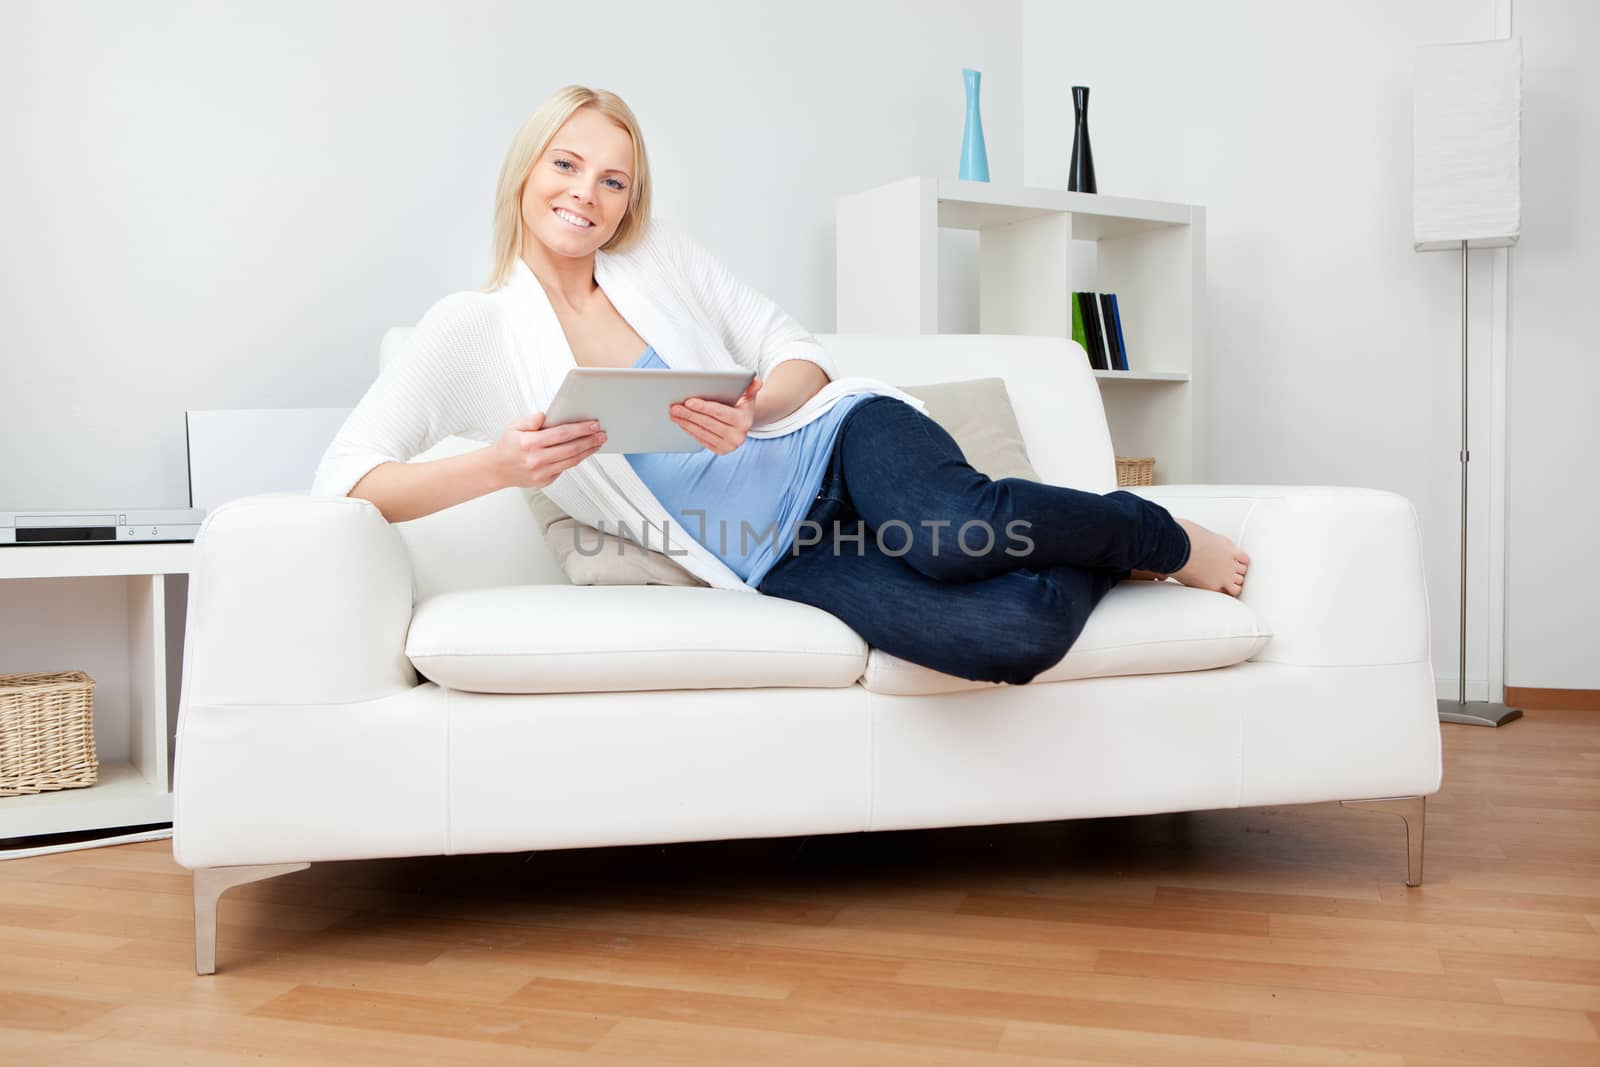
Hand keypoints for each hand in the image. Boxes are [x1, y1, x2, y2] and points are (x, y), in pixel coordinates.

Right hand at [491, 412, 605, 488]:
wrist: (497, 469)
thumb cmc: (507, 446)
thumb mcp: (514, 426)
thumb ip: (530, 420)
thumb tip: (545, 416)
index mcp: (529, 443)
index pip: (561, 434)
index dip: (580, 429)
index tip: (593, 424)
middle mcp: (536, 459)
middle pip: (571, 449)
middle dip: (589, 440)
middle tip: (602, 434)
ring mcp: (541, 472)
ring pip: (571, 461)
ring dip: (587, 451)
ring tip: (598, 443)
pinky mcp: (545, 481)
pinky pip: (564, 468)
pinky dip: (576, 459)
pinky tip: (584, 452)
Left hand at [670, 378, 760, 455]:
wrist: (744, 423)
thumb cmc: (742, 404)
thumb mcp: (748, 394)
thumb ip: (752, 386)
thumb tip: (757, 381)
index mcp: (744, 421)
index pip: (720, 413)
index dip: (703, 407)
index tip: (689, 401)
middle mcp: (737, 437)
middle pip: (708, 423)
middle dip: (689, 414)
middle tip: (674, 407)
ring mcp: (729, 446)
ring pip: (702, 433)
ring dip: (685, 423)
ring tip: (674, 413)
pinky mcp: (720, 451)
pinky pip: (701, 440)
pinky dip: (689, 430)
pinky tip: (681, 422)